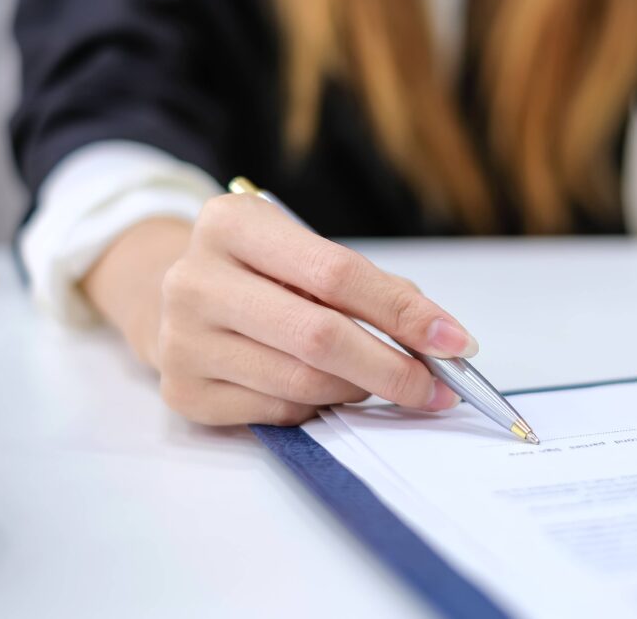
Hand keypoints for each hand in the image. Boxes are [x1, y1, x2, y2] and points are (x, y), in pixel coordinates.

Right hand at [138, 195, 473, 424]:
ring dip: (360, 389)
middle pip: (320, 336)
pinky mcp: (184, 392)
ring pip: (303, 381)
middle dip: (393, 368)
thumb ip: (371, 287)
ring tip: (379, 381)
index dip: (403, 312)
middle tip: (437, 387)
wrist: (182, 297)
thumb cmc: (262, 273)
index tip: (455, 342)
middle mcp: (195, 280)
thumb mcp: (305, 254)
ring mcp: (182, 340)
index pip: (337, 273)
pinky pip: (278, 411)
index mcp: (232, 225)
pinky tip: (328, 390)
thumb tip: (440, 338)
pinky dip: (319, 406)